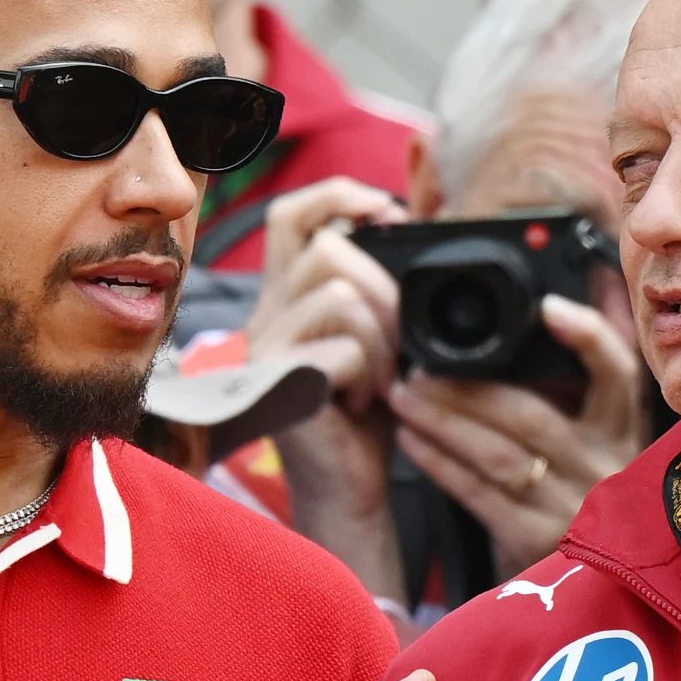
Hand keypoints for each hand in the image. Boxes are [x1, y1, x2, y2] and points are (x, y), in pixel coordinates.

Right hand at [246, 177, 408, 405]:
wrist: (350, 486)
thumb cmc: (368, 412)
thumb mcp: (383, 335)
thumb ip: (384, 285)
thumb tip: (413, 220)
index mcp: (289, 294)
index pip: (290, 215)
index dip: (337, 195)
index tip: (387, 211)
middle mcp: (267, 313)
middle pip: (328, 249)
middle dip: (384, 289)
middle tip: (397, 341)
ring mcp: (266, 347)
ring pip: (341, 296)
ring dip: (382, 340)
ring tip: (380, 378)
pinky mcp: (277, 383)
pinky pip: (343, 349)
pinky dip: (371, 375)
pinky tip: (364, 402)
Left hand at [389, 295, 646, 576]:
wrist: (580, 578)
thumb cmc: (569, 481)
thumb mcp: (586, 430)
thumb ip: (576, 373)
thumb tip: (569, 293)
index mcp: (620, 428)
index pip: (618, 375)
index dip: (587, 339)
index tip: (548, 308)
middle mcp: (605, 467)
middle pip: (535, 417)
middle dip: (470, 388)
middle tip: (419, 365)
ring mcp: (572, 509)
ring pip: (501, 456)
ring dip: (444, 422)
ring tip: (404, 396)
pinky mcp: (537, 544)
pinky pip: (482, 496)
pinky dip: (442, 465)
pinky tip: (412, 441)